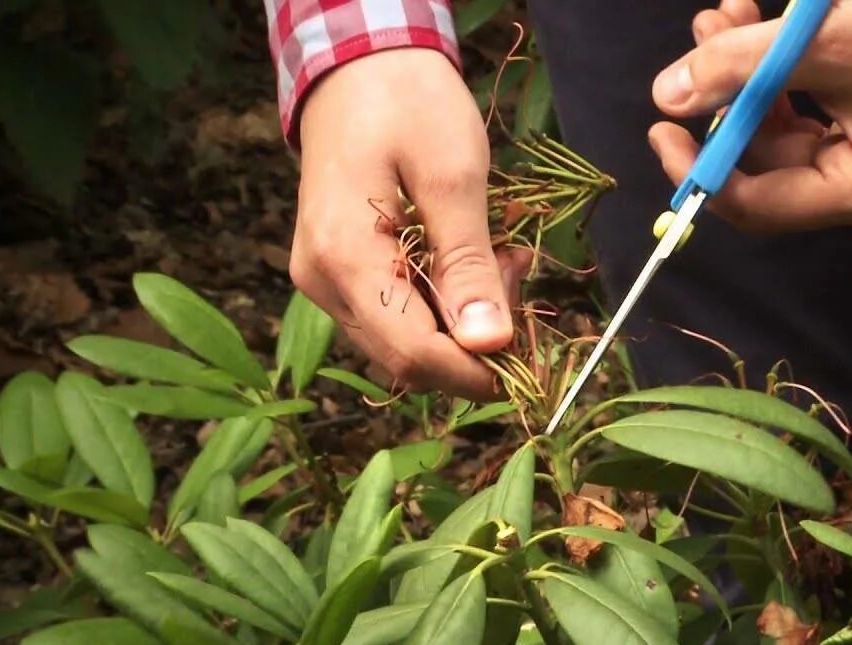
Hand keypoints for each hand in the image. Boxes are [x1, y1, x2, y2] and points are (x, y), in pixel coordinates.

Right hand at [290, 48, 528, 400]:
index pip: (412, 353)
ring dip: (465, 318)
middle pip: (407, 356)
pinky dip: (445, 298)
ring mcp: (326, 279)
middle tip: (519, 275)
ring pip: (405, 338)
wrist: (358, 65)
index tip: (528, 361)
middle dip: (475, 341)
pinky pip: (398, 311)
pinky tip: (475, 256)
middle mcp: (323, 281)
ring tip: (504, 256)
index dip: (473, 373)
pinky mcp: (340, 271)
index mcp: (344, 258)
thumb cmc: (407, 104)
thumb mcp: (454, 177)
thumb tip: (490, 345)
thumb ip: (469, 264)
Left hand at [648, 0, 851, 242]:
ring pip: (781, 147)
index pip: (760, 204)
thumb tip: (667, 95)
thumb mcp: (825, 39)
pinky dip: (777, 92)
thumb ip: (742, 67)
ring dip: (747, 85)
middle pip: (768, 169)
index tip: (662, 129)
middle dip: (728, 101)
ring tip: (725, 18)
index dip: (703, 170)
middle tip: (704, 33)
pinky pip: (805, 138)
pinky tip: (756, 37)